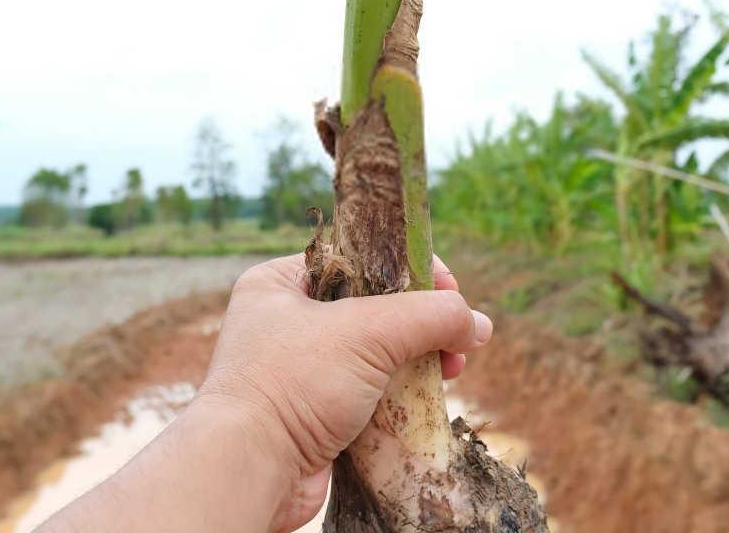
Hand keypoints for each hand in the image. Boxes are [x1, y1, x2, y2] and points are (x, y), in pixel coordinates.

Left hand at [197, 253, 491, 531]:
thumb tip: (479, 323)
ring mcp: (302, 369)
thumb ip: (428, 316)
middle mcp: (288, 320)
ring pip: (379, 352)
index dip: (411, 267)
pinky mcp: (317, 412)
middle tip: (459, 335)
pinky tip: (430, 396)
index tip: (450, 287)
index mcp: (281, 282)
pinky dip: (403, 392)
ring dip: (420, 357)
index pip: (360, 256)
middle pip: (377, 305)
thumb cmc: (292, 385)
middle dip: (423, 320)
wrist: (249, 472)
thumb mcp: (367, 332)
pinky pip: (372, 391)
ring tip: (453, 369)